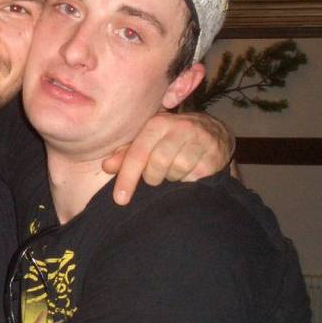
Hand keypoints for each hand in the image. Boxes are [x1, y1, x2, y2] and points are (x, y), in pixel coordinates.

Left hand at [103, 111, 233, 204]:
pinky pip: (194, 178)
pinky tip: (189, 172)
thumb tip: (107, 166)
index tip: (120, 199)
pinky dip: (187, 181)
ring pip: (177, 171)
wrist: (213, 133)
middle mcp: (179, 127)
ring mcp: (200, 140)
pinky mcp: (214, 155)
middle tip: (156, 175)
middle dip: (153, 177)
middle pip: (157, 165)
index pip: (138, 153)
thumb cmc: (171, 139)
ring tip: (174, 170)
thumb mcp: (148, 141)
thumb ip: (126, 154)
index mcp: (157, 123)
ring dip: (172, 178)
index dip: (127, 177)